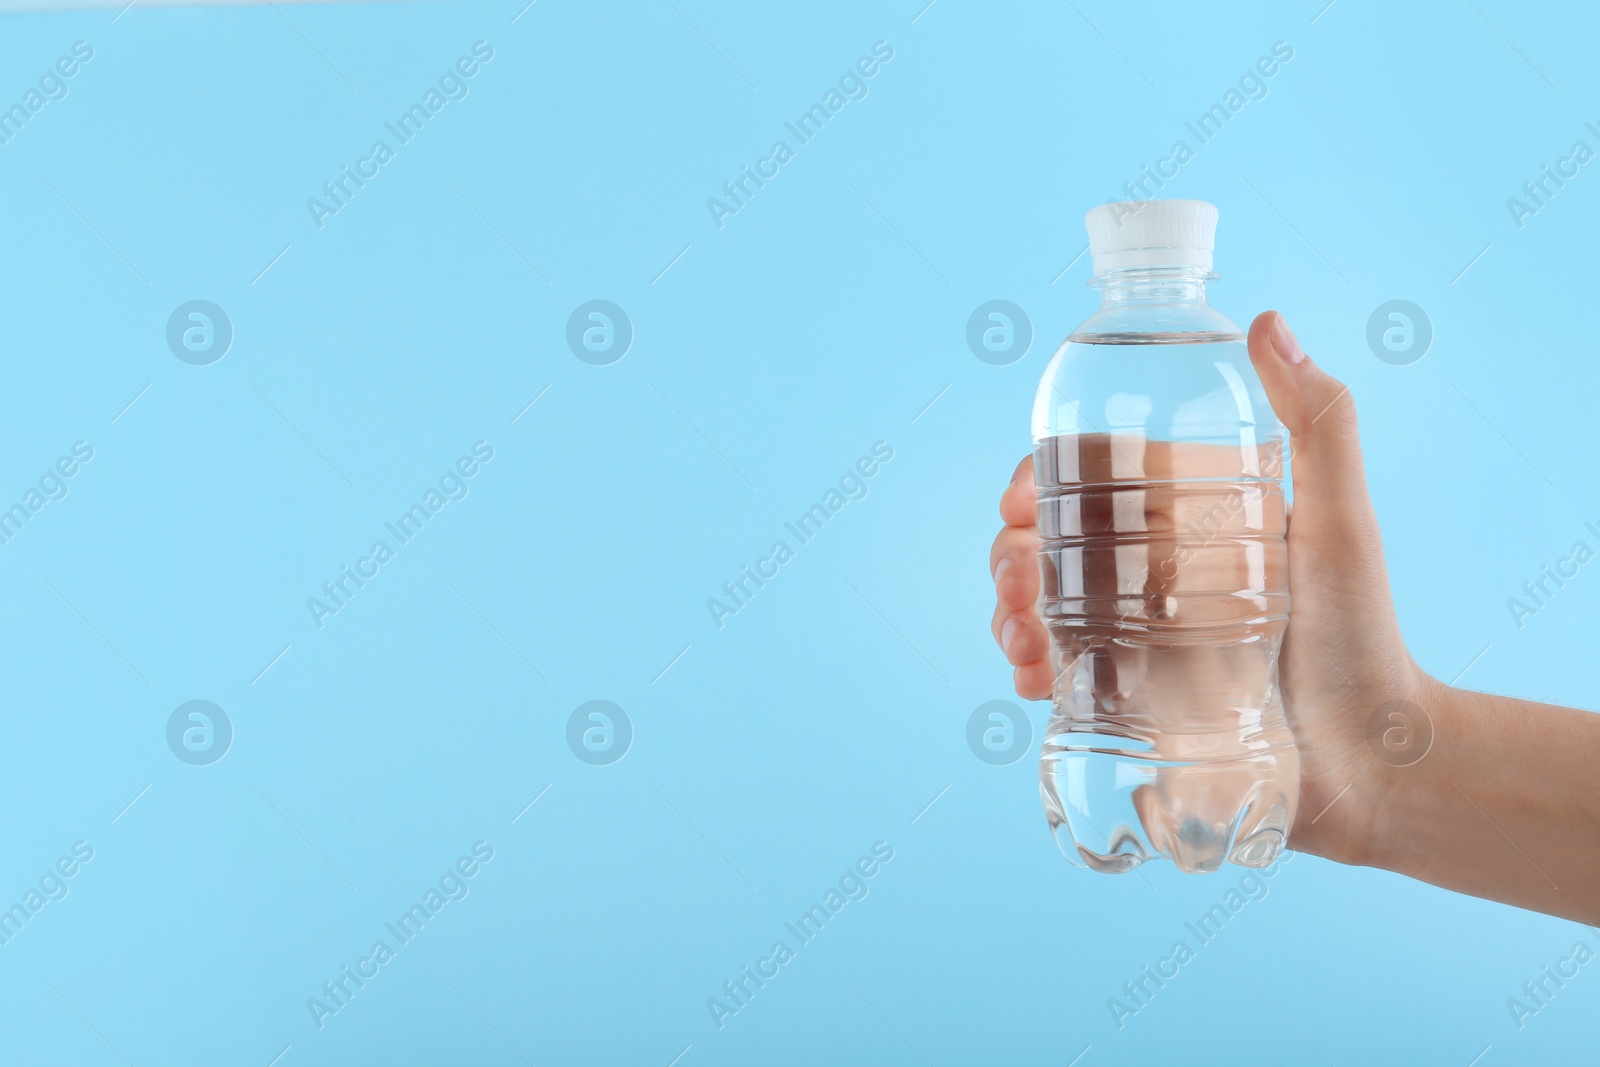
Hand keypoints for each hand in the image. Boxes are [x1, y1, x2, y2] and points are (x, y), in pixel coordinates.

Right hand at [989, 310, 1434, 866]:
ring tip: (1022, 637)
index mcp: (1185, 525)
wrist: (1371, 763)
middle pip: (1046, 548)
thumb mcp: (1340, 522)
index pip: (1090, 485)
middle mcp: (1150, 578)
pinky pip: (1053, 677)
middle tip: (1016, 581)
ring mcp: (1133, 641)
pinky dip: (1026, 672)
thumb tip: (1266, 321)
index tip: (1020, 502)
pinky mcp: (1126, 704)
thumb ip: (1319, 422)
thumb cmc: (1363, 636)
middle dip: (1008, 557)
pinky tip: (1030, 679)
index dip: (1039, 484)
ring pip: (1037, 610)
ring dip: (1006, 613)